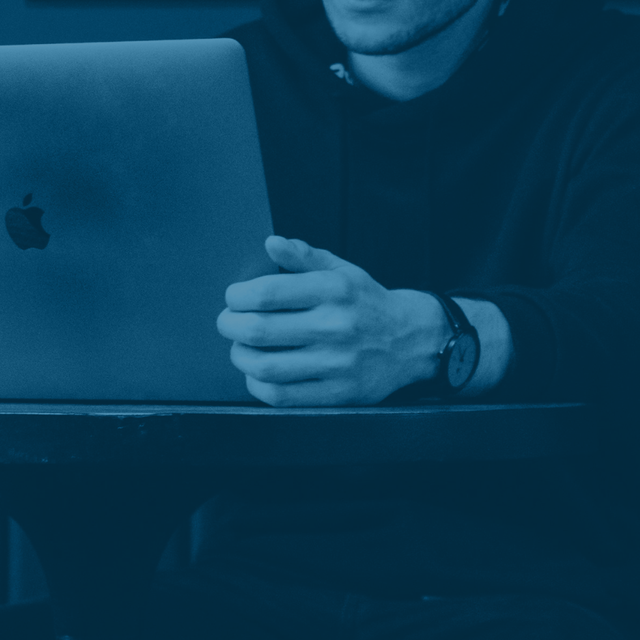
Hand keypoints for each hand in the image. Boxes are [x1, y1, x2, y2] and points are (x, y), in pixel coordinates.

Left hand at [217, 236, 447, 405]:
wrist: (411, 340)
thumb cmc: (368, 304)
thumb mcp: (342, 270)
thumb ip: (304, 256)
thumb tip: (271, 243)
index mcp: (333, 290)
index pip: (266, 293)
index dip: (237, 296)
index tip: (234, 298)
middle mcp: (335, 326)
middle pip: (259, 330)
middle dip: (230, 325)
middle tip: (229, 323)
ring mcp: (336, 363)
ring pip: (265, 366)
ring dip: (240, 357)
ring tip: (241, 348)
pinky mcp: (337, 393)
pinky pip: (282, 395)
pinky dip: (258, 385)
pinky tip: (258, 373)